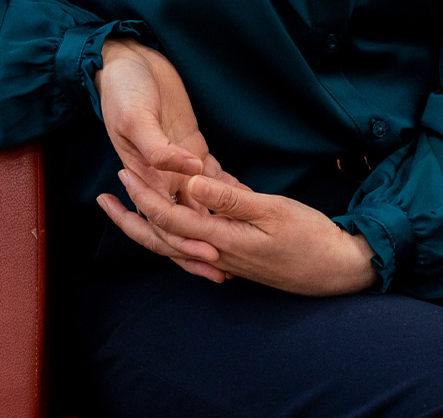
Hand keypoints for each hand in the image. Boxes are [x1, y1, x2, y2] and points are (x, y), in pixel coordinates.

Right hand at [94, 35, 232, 282]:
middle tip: (229, 270)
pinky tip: (248, 202)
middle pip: (182, 221)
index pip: (163, 219)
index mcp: (142, 175)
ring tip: (244, 244)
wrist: (126, 61)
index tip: (209, 255)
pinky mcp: (192, 146)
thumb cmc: (124, 90)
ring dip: (217, 223)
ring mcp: (178, 163)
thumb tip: (189, 170)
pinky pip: (212, 177)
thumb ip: (159, 149)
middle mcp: (159, 176)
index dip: (183, 239)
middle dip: (202, 245)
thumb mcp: (135, 118)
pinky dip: (227, 191)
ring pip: (200, 204)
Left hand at [102, 170, 378, 295]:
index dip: (143, 195)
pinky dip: (182, 223)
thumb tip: (189, 185)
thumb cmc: (309, 237)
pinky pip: (199, 239)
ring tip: (129, 204)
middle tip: (106, 197)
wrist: (336, 269)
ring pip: (176, 240)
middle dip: (131, 217)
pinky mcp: (237, 254)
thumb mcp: (272, 210)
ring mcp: (225, 257)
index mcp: (220, 240)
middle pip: (160, 238)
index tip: (124, 173)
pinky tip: (181, 207)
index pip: (168, 218)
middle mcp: (215, 253)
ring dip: (150, 221)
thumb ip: (229, 199)